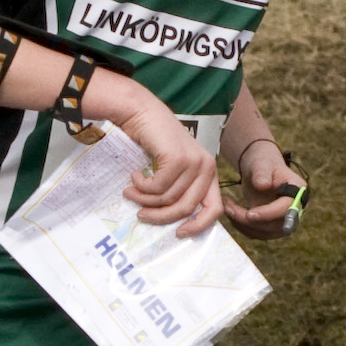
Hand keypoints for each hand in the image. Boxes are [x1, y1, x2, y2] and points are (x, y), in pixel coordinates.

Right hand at [117, 91, 223, 237]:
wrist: (141, 112)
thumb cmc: (153, 142)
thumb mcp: (171, 170)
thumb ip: (178, 190)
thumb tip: (173, 223)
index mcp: (209, 173)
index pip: (215, 209)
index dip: (198, 226)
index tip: (178, 234)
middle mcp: (207, 167)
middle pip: (187, 208)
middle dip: (160, 216)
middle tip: (140, 215)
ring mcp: (194, 162)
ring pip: (169, 199)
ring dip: (144, 199)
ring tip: (131, 191)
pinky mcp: (178, 159)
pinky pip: (157, 188)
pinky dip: (142, 186)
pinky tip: (134, 175)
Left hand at [222, 140, 304, 240]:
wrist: (260, 170)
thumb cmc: (263, 163)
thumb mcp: (261, 163)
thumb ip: (262, 173)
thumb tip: (263, 185)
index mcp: (298, 191)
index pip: (288, 209)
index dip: (269, 214)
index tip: (249, 213)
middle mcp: (295, 209)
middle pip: (277, 226)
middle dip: (251, 222)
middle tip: (230, 210)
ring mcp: (283, 219)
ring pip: (264, 233)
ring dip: (243, 225)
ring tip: (227, 208)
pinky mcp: (271, 226)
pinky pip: (256, 233)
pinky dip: (241, 226)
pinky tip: (231, 213)